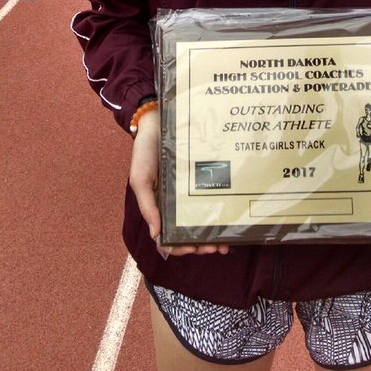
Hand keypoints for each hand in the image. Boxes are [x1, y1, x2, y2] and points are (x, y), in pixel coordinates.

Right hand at [128, 109, 228, 256]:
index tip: (195, 249)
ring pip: (203, 219)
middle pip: (189, 232)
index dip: (181, 247)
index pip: (168, 237)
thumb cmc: (144, 152)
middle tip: (217, 247)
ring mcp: (190, 191)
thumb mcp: (140, 178)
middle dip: (202, 245)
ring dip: (213, 234)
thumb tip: (156, 235)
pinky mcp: (202, 178)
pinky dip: (219, 210)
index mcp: (159, 207)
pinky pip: (212, 197)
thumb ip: (147, 205)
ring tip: (227, 240)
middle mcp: (176, 203)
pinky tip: (230, 215)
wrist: (157, 120)